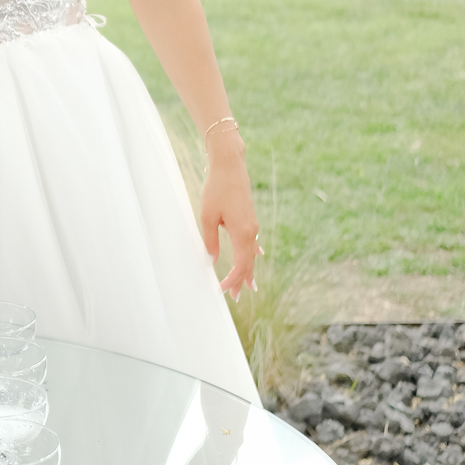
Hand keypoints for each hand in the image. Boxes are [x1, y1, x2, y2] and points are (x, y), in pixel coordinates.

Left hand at [199, 135, 259, 298]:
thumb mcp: (207, 216)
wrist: (230, 167)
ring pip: (252, 254)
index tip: (222, 290)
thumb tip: (212, 261)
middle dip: (242, 281)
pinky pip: (253, 243)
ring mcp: (252, 225)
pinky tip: (257, 257)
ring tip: (248, 286)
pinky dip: (253, 254)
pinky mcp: (250, 219)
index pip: (241, 265)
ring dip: (248, 270)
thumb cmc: (216, 189)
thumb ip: (210, 240)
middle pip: (249, 263)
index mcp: (242, 233)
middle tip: (236, 297)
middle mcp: (251, 232)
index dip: (233, 280)